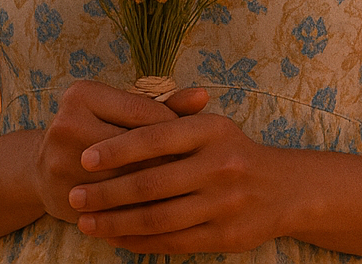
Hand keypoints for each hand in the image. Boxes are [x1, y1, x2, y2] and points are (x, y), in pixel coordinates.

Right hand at [32, 80, 208, 222]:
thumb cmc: (98, 132)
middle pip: (135, 146)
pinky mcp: (64, 196)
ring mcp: (61, 162)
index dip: (174, 127)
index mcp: (82, 95)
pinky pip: (115, 207)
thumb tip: (203, 97)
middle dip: (170, 159)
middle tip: (198, 171)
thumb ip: (163, 105)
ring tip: (186, 192)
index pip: (142, 111)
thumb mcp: (123, 111)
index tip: (196, 141)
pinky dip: (141, 210)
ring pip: (127, 180)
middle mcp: (66, 124)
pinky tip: (163, 212)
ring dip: (160, 189)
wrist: (43, 170)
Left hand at [67, 108, 291, 253]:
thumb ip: (168, 119)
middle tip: (76, 196)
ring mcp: (224, 204)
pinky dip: (139, 241)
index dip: (116, 149)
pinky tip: (116, 237)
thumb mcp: (209, 127)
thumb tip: (113, 124)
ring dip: (115, 222)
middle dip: (106, 192)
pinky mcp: (225, 236)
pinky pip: (172, 242)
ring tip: (86, 222)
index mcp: (212, 131)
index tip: (85, 158)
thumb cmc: (233, 152)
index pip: (155, 137)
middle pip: (150, 183)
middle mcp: (220, 166)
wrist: (286, 189)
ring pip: (157, 218)